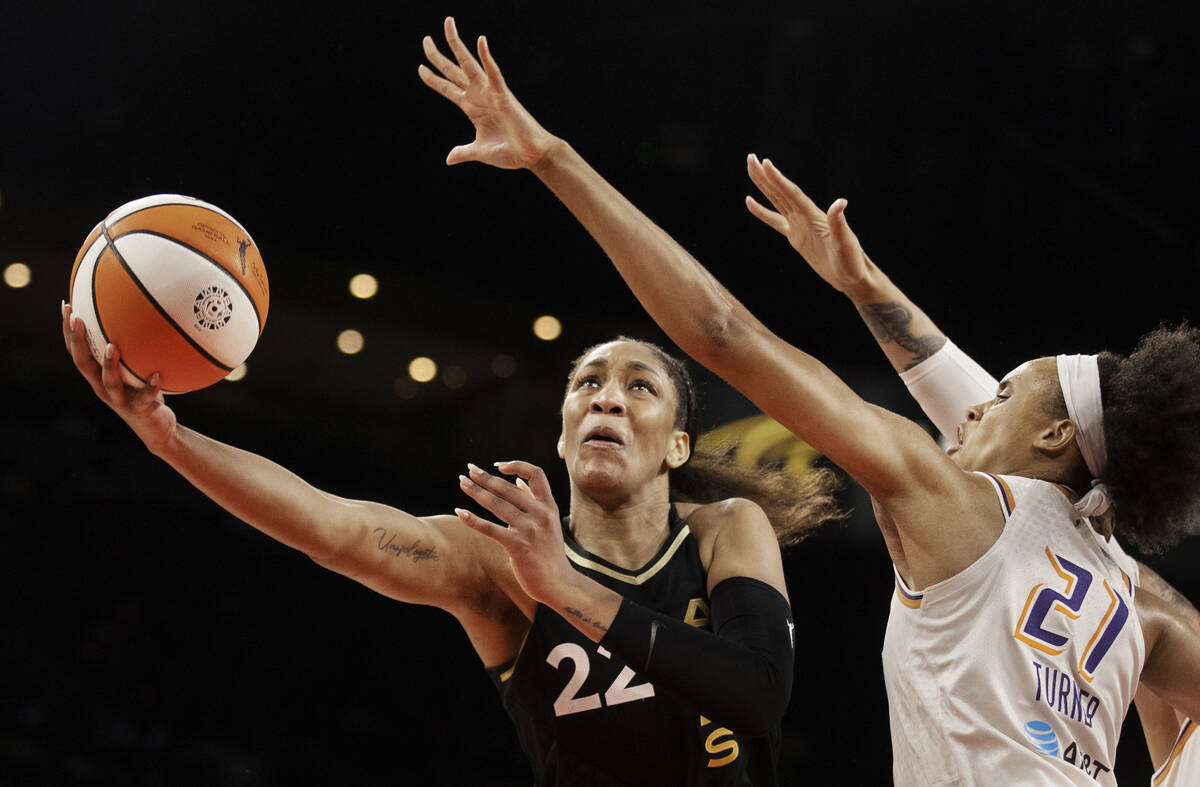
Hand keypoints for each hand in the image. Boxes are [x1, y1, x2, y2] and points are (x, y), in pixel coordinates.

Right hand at [62, 301, 176, 454]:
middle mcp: (103, 387)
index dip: (69, 331)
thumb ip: (135, 348)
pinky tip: (157, 375)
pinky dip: (150, 387)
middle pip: (83, 364)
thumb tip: (142, 312)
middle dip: (77, 341)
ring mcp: (119, 400)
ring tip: (111, 346)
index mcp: (98, 376)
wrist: (156, 429)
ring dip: (108, 364)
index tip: (67, 306)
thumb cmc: (144, 393)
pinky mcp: (139, 410)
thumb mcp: (136, 369)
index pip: (77, 351)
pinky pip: (144, 398)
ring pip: (108, 382)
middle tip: (76, 318)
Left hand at [418, 17, 556, 169]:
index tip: (420, 68)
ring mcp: (490, 93)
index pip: (448, 88)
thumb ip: (464, 152)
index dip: (433, 79)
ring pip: (469, 64)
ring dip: (457, 45)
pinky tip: (481, 42)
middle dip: (438, 56)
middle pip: (454, 71)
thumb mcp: (479, 152)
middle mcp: (479, 96)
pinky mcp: (504, 95)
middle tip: (425, 40)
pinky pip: (494, 74)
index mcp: (472, 108)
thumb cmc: (510, 152)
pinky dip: (487, 58)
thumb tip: (449, 159)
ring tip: (447, 25)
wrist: (531, 155)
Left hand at [456, 460, 572, 604]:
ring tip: (462, 483)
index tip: (498, 466)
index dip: (517, 465)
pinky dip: (472, 519)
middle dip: (485, 477)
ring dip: (476, 491)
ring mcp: (529, 529)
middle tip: (468, 469)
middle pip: (508, 487)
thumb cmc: (550, 553)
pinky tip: (459, 512)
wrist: (559, 583)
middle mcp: (541, 513)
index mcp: (549, 505)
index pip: (536, 473)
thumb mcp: (549, 522)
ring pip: (497, 503)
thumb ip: (535, 501)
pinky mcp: (517, 545)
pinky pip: (490, 528)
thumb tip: (520, 482)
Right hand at [744, 154, 875, 295]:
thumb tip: (840, 202)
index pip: (792, 193)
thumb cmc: (851, 260)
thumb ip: (839, 223)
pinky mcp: (795, 236)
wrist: (851, 276)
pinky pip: (775, 221)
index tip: (765, 164)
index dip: (778, 179)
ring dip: (764, 186)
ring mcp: (799, 225)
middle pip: (781, 191)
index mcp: (813, 215)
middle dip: (765, 176)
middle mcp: (804, 216)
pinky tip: (751, 202)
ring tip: (752, 171)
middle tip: (751, 158)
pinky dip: (763, 212)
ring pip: (777, 201)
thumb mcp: (845, 242)